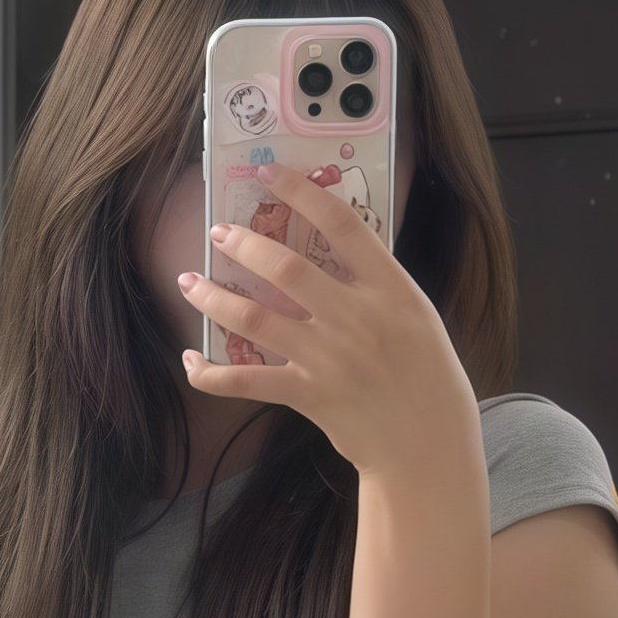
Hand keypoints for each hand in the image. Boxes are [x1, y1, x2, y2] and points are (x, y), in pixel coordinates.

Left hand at [179, 164, 481, 485]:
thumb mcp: (416, 316)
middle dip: (244, 244)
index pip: (342, 226)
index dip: (302, 192)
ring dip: (214, 297)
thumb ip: (377, 284)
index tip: (270, 173)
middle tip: (218, 233)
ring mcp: (330, 358)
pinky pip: (247, 380)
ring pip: (255, 318)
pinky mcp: (309, 394)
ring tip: (189, 281)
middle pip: (287, 268)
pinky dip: (211, 372)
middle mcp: (358, 318)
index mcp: (391, 290)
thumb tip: (330, 250)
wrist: (428, 444)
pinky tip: (190, 359)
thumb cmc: (427, 375)